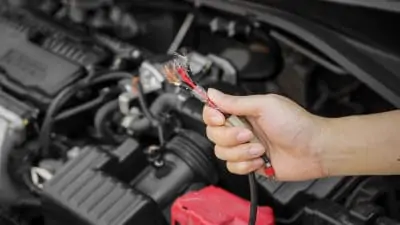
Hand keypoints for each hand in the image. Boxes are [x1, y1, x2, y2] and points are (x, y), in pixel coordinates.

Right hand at [203, 88, 326, 180]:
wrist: (314, 149)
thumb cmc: (297, 124)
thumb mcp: (265, 105)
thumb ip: (235, 102)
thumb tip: (212, 92)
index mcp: (243, 112)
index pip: (213, 113)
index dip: (212, 117)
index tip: (221, 118)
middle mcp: (241, 129)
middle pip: (214, 134)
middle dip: (230, 137)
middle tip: (248, 134)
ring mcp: (244, 147)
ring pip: (222, 153)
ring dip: (241, 152)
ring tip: (260, 149)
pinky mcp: (249, 164)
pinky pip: (233, 167)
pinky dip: (247, 165)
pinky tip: (262, 160)